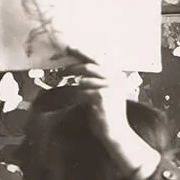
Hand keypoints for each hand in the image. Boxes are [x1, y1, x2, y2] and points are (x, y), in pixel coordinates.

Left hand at [61, 49, 159, 179]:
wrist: (115, 131)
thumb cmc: (107, 113)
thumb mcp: (105, 92)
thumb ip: (96, 80)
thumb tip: (78, 67)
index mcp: (117, 75)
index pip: (99, 59)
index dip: (84, 53)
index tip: (71, 48)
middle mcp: (116, 78)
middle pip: (90, 65)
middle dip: (74, 66)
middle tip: (63, 68)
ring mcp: (110, 87)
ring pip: (84, 80)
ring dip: (75, 84)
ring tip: (72, 88)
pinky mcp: (101, 97)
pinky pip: (82, 92)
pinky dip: (76, 95)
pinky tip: (76, 99)